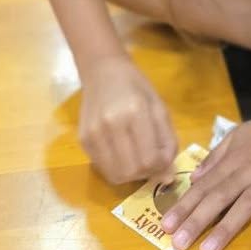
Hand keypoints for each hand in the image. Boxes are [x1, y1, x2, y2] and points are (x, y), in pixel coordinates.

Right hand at [79, 55, 177, 183]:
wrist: (102, 71)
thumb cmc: (136, 87)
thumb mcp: (159, 108)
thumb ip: (168, 142)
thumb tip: (168, 177)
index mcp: (135, 112)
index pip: (149, 159)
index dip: (160, 166)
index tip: (163, 157)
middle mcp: (110, 124)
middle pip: (131, 171)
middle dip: (146, 172)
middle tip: (150, 159)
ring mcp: (93, 133)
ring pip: (115, 176)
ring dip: (130, 174)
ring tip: (136, 157)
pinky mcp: (82, 140)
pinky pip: (102, 169)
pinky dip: (116, 168)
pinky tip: (121, 152)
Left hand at [160, 101, 250, 249]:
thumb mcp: (236, 136)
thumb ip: (216, 157)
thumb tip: (194, 178)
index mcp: (233, 159)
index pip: (205, 185)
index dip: (185, 205)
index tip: (167, 225)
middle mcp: (249, 169)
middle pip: (220, 196)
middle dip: (197, 220)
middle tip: (178, 243)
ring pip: (247, 203)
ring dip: (226, 228)